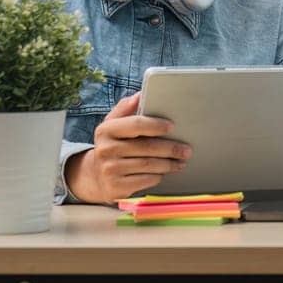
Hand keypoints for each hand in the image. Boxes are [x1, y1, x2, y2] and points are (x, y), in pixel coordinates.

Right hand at [63, 93, 190, 204]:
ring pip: (148, 165)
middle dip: (170, 148)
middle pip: (146, 147)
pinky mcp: (115, 187)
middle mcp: (105, 149)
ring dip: (168, 163)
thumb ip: (126, 108)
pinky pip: (145, 180)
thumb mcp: (113, 124)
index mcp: (106, 130)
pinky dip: (158, 176)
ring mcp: (109, 170)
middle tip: (186, 150)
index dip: (156, 125)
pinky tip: (164, 172)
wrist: (95, 176)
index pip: (135, 124)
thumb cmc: (112, 144)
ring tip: (181, 161)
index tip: (172, 127)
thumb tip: (140, 94)